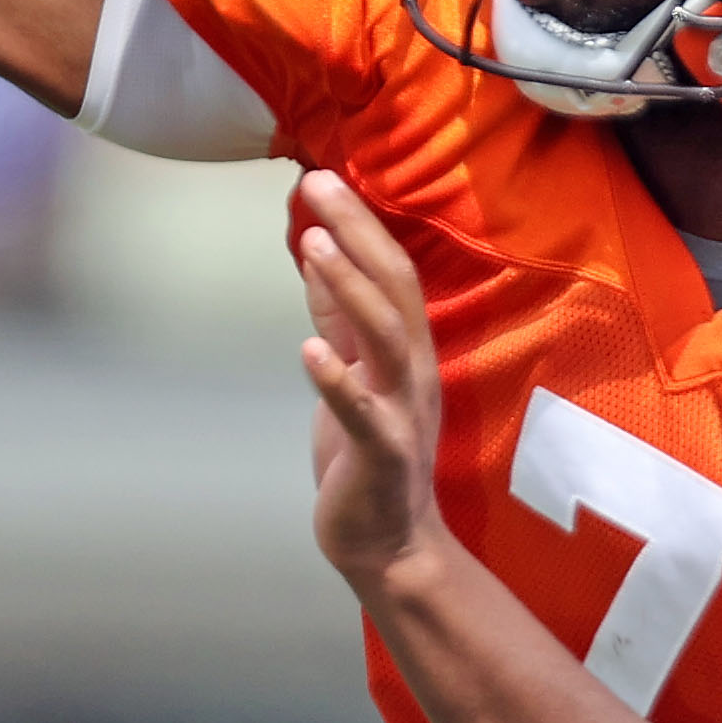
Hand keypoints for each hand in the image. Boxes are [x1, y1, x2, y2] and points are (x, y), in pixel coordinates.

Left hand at [295, 171, 446, 595]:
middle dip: (356, 233)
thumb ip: (338, 318)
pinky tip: (308, 349)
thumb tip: (317, 253)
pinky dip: (337, 378)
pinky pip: (362, 412)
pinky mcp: (381, 454)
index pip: (391, 271)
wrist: (388, 544)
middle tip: (316, 185)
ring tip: (313, 244)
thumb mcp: (352, 372)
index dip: (358, 223)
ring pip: (385, 337)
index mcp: (407, 349)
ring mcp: (401, 411)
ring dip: (349, 287)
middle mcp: (413, 371)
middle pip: (394, 289)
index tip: (320, 178)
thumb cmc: (366, 455)